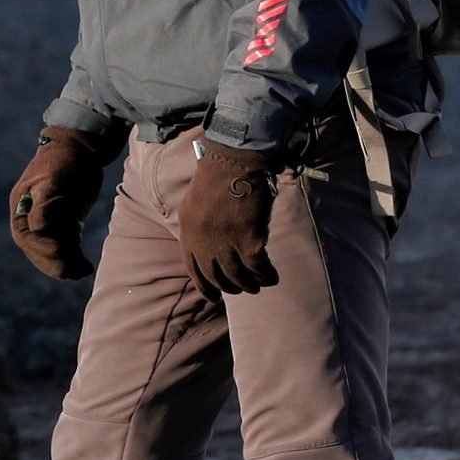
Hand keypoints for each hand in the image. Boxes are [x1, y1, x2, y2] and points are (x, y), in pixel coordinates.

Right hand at [7, 127, 114, 279]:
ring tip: (83, 271)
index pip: (26, 236)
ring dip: (64, 264)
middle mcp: (31, 217)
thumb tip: (38, 229)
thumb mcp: (52, 180)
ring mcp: (47, 221)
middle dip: (53, 262)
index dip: (41, 248)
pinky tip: (85, 266)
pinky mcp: (64, 223)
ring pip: (51, 251)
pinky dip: (73, 257)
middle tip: (73, 272)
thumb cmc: (64, 160)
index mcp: (22, 206)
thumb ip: (44, 205)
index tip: (61, 253)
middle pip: (37, 248)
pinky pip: (65, 246)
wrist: (80, 148)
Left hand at [178, 137, 283, 296]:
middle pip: (216, 275)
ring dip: (248, 285)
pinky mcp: (248, 239)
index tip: (212, 297)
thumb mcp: (191, 206)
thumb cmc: (214, 179)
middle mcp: (203, 242)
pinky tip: (271, 278)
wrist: (233, 162)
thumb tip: (203, 248)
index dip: (204, 286)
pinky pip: (258, 267)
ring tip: (256, 287)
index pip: (193, 269)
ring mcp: (225, 243)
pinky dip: (265, 275)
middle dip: (228, 287)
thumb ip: (195, 229)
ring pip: (238, 276)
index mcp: (187, 234)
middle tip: (239, 290)